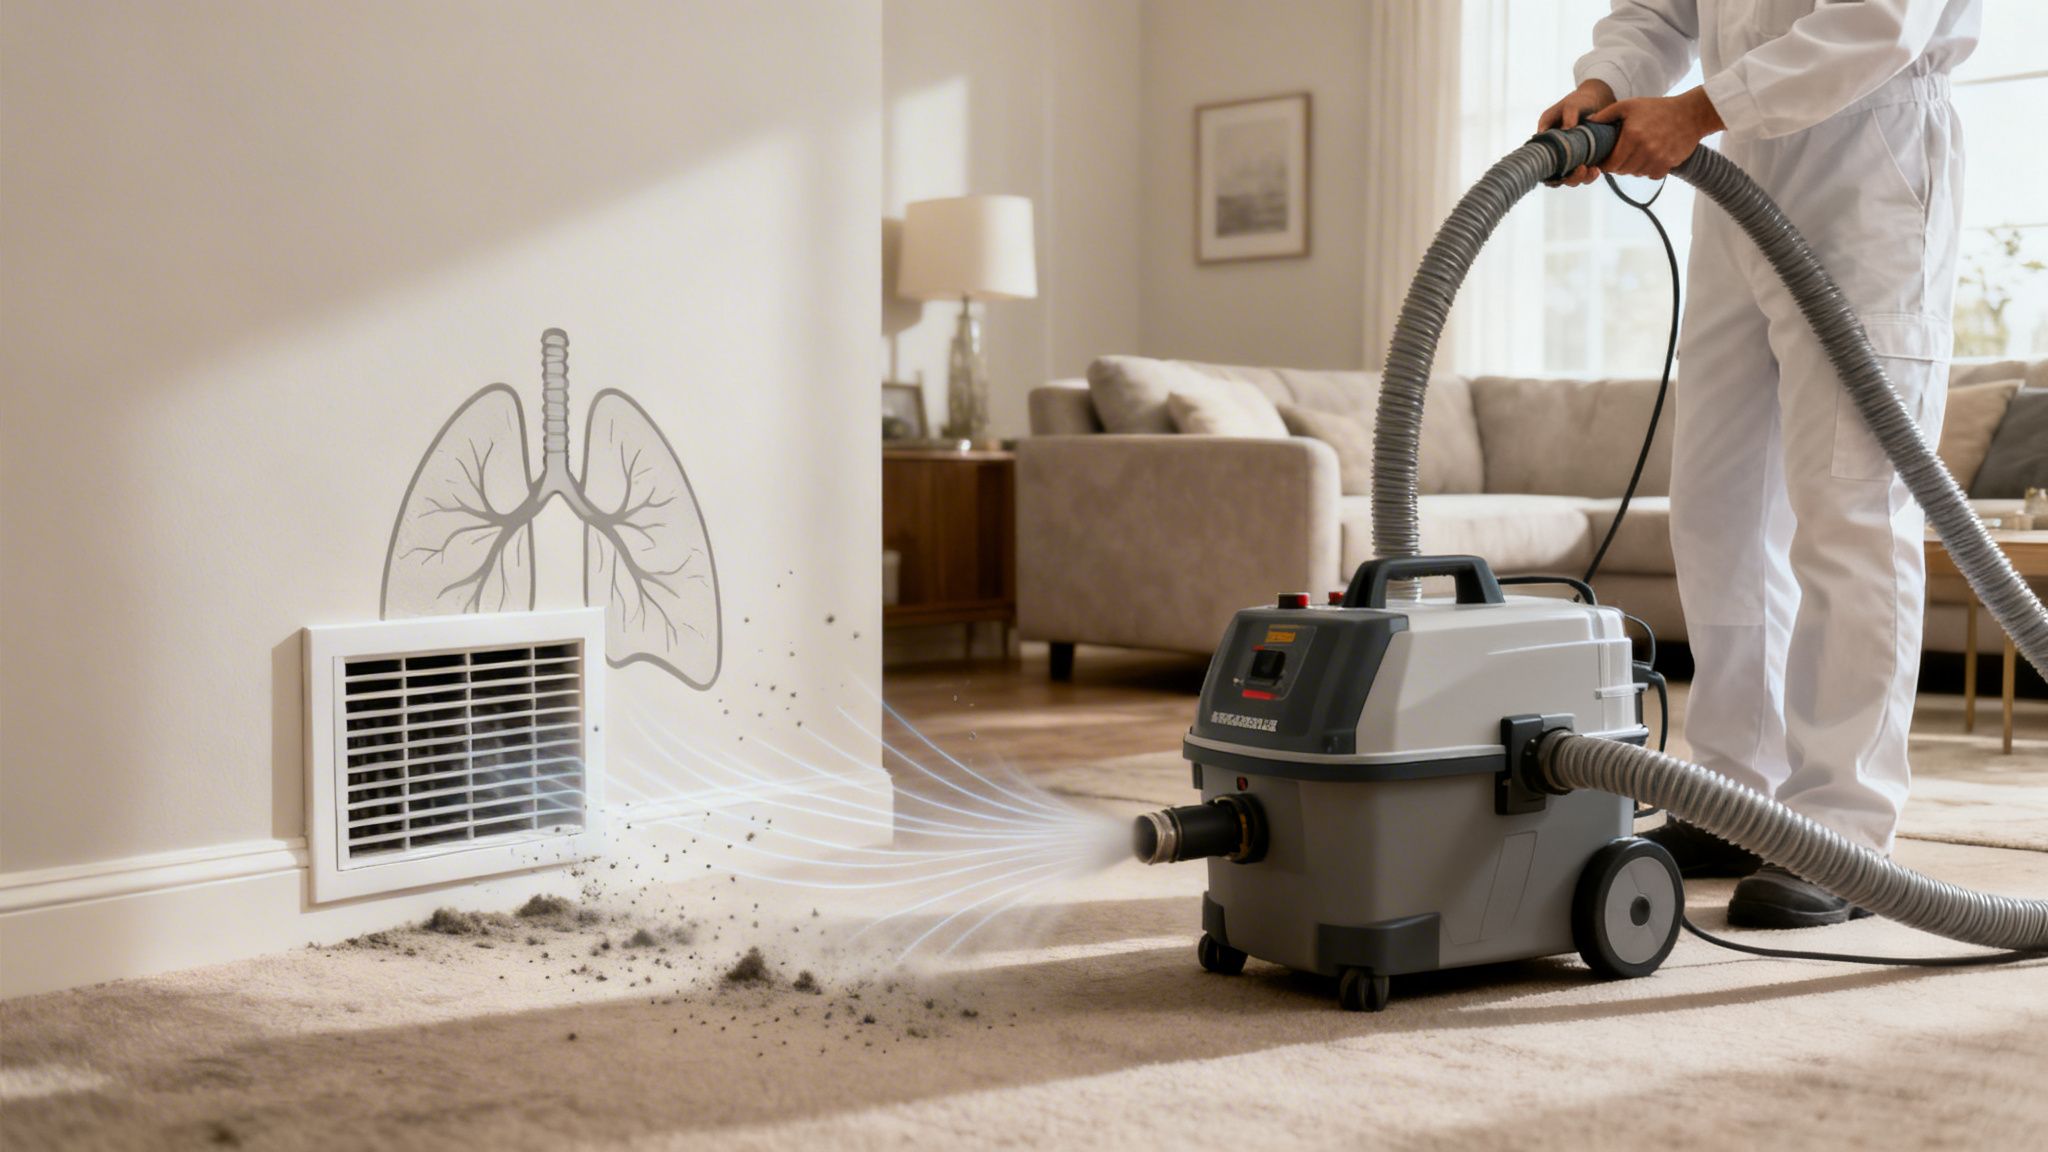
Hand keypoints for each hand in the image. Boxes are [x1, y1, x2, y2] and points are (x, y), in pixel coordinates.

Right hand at [1537, 79, 1614, 186]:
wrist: (1598, 101)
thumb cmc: (1580, 101)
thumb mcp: (1572, 104)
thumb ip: (1569, 114)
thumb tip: (1566, 129)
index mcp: (1545, 140)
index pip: (1540, 162)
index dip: (1548, 171)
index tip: (1563, 168)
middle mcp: (1555, 152)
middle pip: (1555, 175)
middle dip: (1569, 177)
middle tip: (1582, 169)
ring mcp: (1569, 158)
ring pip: (1570, 177)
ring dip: (1580, 178)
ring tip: (1593, 170)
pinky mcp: (1583, 161)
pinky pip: (1583, 174)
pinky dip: (1589, 175)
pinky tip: (1597, 170)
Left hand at [1590, 86, 1724, 180]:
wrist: (1690, 114)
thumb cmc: (1657, 108)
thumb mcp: (1630, 105)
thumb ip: (1607, 114)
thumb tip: (1588, 122)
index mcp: (1632, 136)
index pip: (1611, 164)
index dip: (1605, 163)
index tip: (1606, 158)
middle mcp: (1645, 150)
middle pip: (1622, 170)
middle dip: (1617, 165)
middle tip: (1620, 155)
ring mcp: (1658, 159)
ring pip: (1636, 174)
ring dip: (1632, 167)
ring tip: (1635, 154)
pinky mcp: (1668, 165)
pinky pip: (1651, 175)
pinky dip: (1647, 170)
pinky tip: (1649, 157)